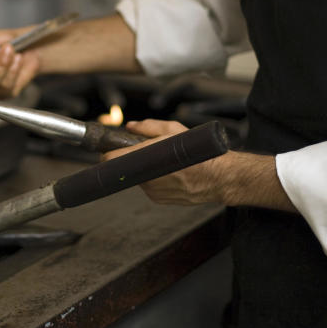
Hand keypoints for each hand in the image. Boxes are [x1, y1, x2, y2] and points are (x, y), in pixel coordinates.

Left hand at [102, 119, 295, 210]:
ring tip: (163, 163)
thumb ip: (149, 127)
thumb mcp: (174, 130)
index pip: (114, 159)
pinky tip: (169, 174)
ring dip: (144, 170)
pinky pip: (148, 187)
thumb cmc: (199, 152)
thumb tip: (131, 127)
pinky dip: (153, 180)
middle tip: (145, 153)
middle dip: (132, 160)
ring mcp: (153, 191)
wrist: (220, 177)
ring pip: (137, 178)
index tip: (107, 151)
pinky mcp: (158, 200)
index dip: (108, 154)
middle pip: (127, 168)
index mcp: (149, 157)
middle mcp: (148, 177)